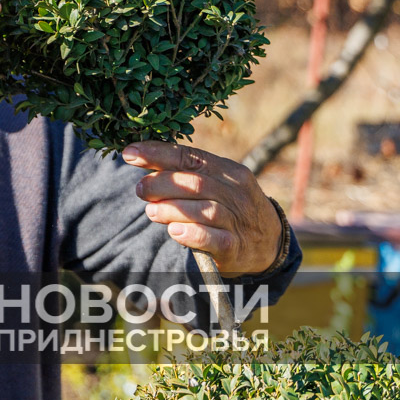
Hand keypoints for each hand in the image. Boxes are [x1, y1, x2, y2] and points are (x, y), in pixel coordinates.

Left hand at [123, 141, 282, 276]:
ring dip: (171, 209)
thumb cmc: (229, 208)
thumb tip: (141, 157)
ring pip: (203, 210)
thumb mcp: (215, 184)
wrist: (269, 243)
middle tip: (141, 190)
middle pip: (195, 182)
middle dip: (161, 184)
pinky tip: (174, 231)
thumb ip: (184, 173)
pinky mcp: (235, 247)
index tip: (130, 153)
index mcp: (229, 171)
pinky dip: (191, 234)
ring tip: (151, 212)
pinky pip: (213, 239)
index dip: (157, 153)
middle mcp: (236, 193)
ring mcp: (238, 220)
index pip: (190, 156)